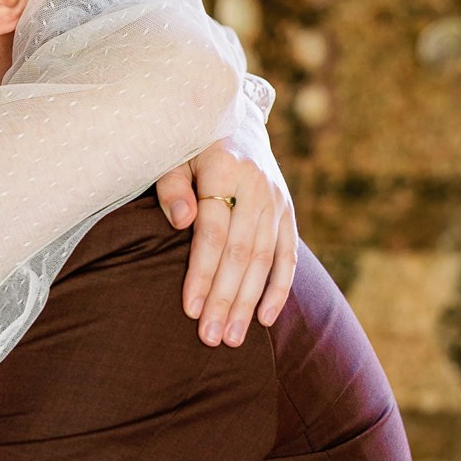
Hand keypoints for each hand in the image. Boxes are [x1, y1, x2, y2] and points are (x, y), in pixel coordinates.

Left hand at [156, 126, 296, 345]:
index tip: (190, 309)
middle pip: (241, 252)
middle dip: (225, 298)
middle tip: (212, 337)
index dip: (201, 272)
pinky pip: (287, 255)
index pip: (213, 232)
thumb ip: (172, 188)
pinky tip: (265, 318)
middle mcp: (258, 185)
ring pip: (264, 259)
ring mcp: (278, 200)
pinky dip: (279, 288)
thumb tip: (181, 221)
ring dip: (249, 302)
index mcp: (225, 168)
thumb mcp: (172, 157)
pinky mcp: (288, 211)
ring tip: (232, 337)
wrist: (234, 123)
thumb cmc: (189, 146)